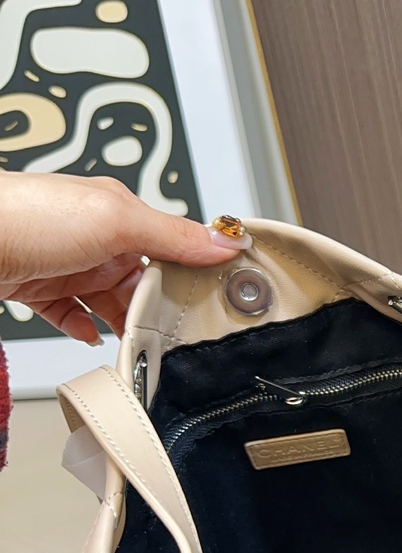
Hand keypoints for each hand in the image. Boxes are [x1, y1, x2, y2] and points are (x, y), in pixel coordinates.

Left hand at [0, 172, 250, 343]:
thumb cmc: (24, 215)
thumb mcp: (116, 219)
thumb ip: (174, 235)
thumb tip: (226, 242)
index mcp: (119, 213)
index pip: (172, 247)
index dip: (193, 274)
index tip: (212, 303)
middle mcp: (94, 237)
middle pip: (144, 282)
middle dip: (157, 307)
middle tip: (172, 333)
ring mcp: (67, 264)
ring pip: (111, 303)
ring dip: (123, 322)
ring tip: (134, 340)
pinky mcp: (39, 288)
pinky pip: (73, 315)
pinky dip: (84, 328)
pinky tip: (90, 334)